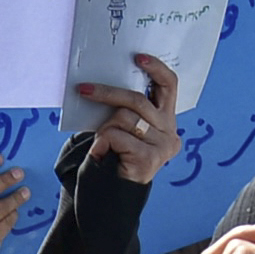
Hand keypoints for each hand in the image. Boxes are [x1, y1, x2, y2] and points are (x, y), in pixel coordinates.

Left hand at [76, 51, 183, 183]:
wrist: (112, 196)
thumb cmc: (116, 158)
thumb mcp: (125, 129)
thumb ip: (127, 110)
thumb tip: (107, 83)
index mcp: (166, 120)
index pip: (169, 86)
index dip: (155, 69)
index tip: (139, 57)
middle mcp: (170, 132)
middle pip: (138, 100)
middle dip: (107, 93)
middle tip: (84, 90)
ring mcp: (162, 147)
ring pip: (123, 118)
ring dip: (104, 128)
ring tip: (101, 143)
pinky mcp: (149, 159)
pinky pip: (116, 136)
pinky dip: (102, 143)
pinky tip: (102, 154)